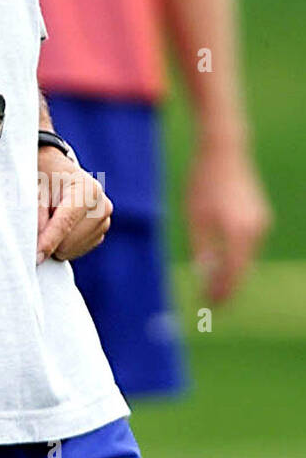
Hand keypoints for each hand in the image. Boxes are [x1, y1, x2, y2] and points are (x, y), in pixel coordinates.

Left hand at [36, 146, 111, 263]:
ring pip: (69, 249)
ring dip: (54, 240)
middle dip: (48, 237)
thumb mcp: (34, 186)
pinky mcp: (100, 234)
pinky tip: (58, 226)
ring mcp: (104, 222)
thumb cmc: (43, 175)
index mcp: (88, 189)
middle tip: (37, 218)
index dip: (49, 241)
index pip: (65, 223)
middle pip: (68, 241)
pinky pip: (74, 251)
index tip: (36, 256)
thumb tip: (38, 243)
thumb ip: (35, 212)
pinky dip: (61, 244)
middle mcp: (102, 206)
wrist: (56, 170)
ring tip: (49, 217)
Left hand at [186, 145, 270, 303]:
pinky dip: (237, 253)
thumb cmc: (203, 183)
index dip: (223, 293)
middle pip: (243, 268)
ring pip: (246, 255)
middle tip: (212, 302)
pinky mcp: (260, 215)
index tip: (211, 307)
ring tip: (215, 284)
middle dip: (228, 285)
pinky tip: (224, 258)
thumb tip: (206, 276)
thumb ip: (202, 249)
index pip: (233, 274)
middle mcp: (255, 231)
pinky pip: (248, 242)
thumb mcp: (196, 218)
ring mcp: (261, 222)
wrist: (223, 150)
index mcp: (238, 234)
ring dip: (232, 269)